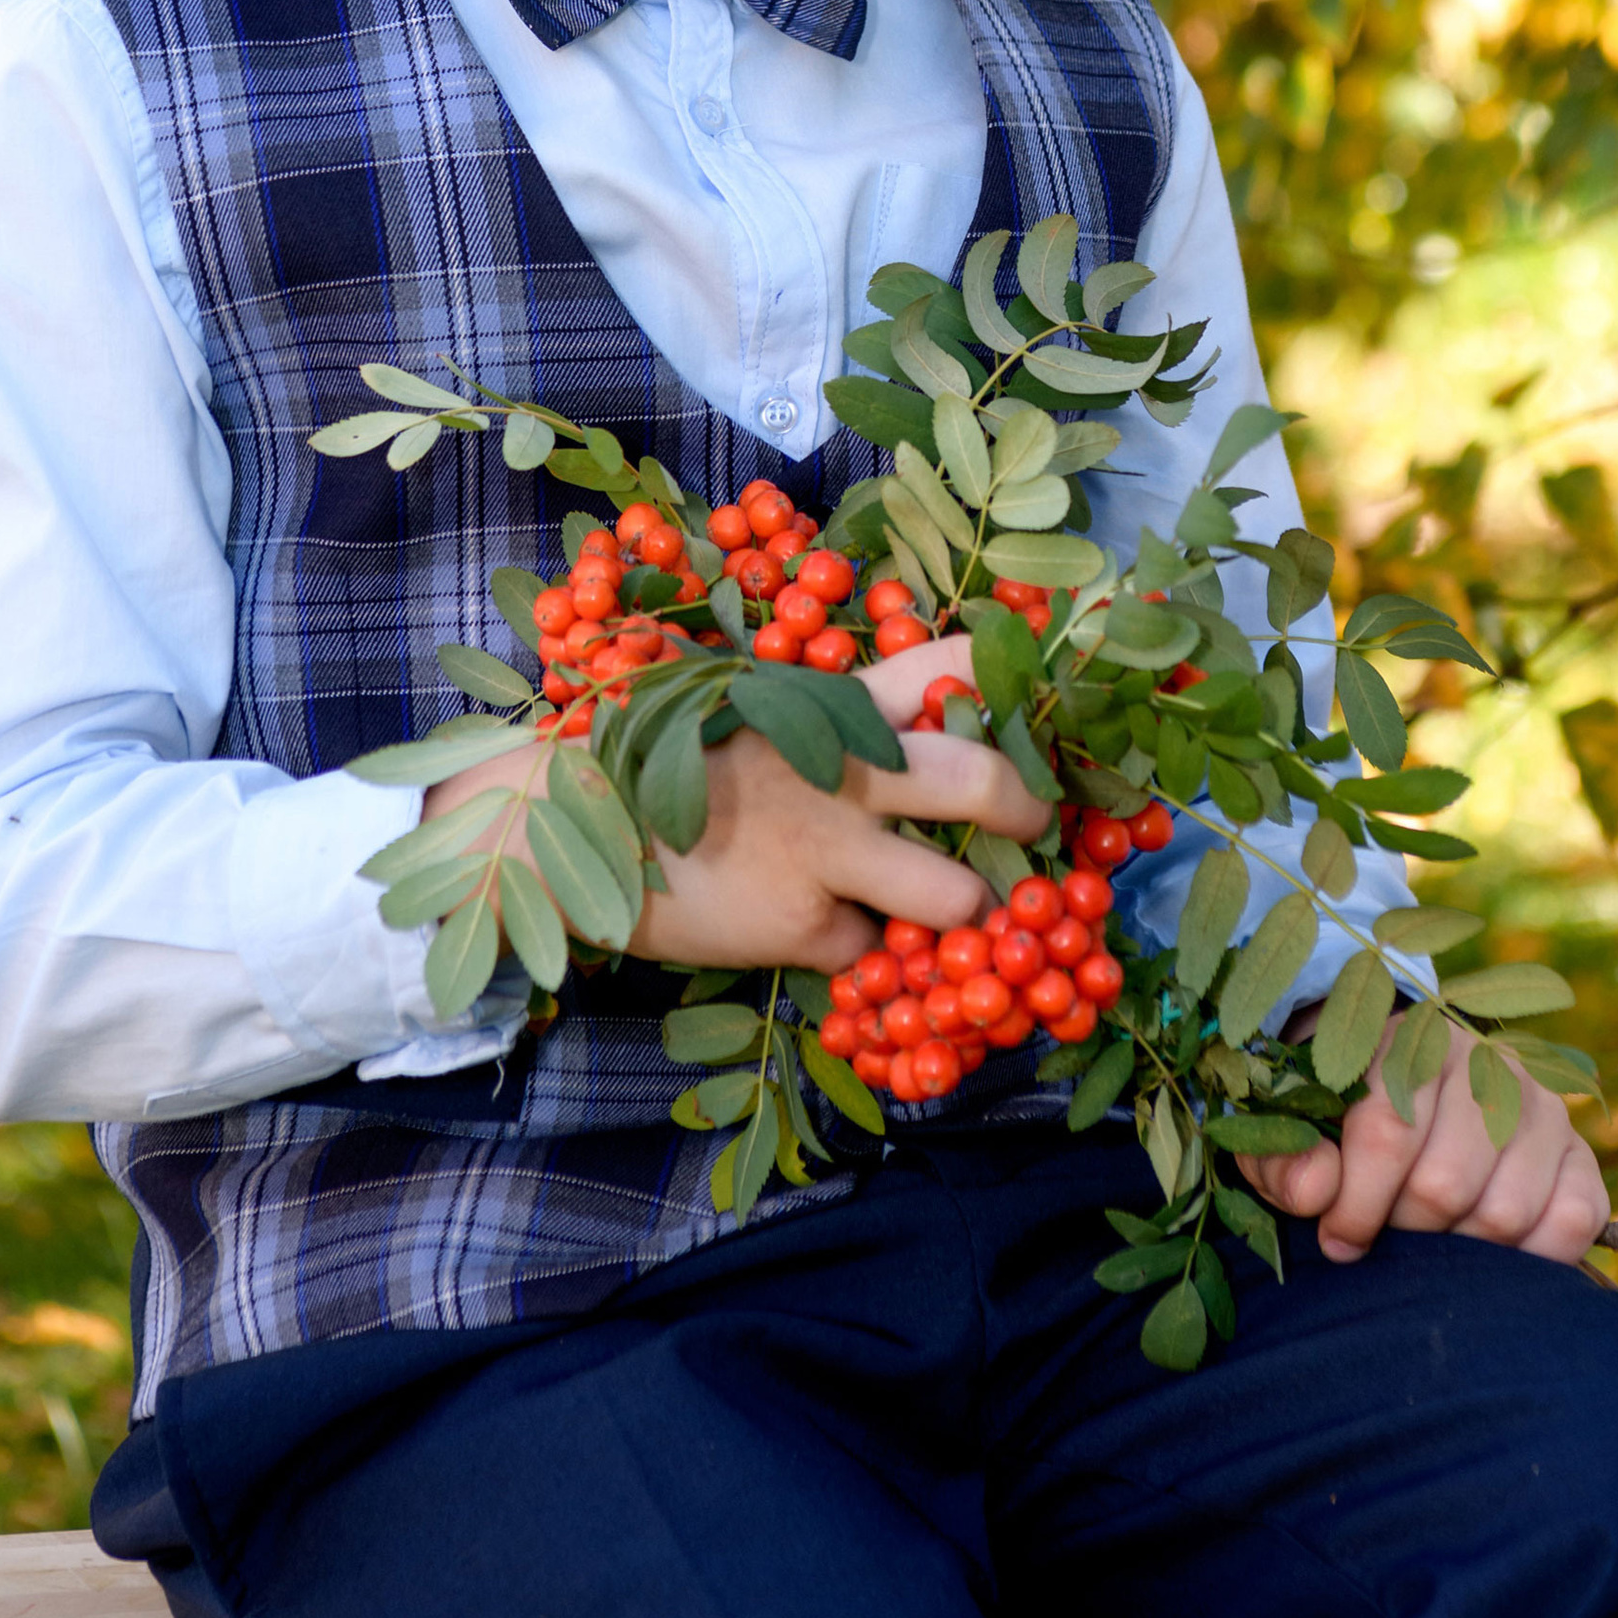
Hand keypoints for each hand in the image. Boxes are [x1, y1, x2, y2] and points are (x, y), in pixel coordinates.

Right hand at [633, 634, 1047, 970]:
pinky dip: (862, 950)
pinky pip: (873, 953)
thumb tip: (936, 728)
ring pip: (956, 896)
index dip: (1015, 684)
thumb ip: (838, 718)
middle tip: (1035, 826)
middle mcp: (840, 766)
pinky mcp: (800, 925)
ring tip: (957, 912)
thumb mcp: (759, 711)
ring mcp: (824, 849)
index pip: (952, 664)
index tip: (1037, 711)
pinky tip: (823, 931)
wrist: (580, 826)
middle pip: (982, 780)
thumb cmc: (677, 765)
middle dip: (1030, 809)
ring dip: (968, 910)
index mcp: (833, 701)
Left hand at [1235, 1007, 1610, 1265]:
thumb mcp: (1292, 1131)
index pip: (1388, 1132)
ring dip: (1458, 1250)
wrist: (1406, 1092)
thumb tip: (1315, 1193)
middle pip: (1445, 1183)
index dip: (1356, 1203)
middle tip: (1387, 1234)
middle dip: (1404, 1229)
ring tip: (1430, 1237)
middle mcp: (1486, 1062)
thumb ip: (1285, 1158)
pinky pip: (1571, 1220)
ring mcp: (1542, 1105)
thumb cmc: (1336, 1120)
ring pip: (1504, 1212)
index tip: (1336, 1239)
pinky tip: (1488, 1256)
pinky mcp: (1580, 1151)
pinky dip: (1529, 1258)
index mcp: (1409, 1038)